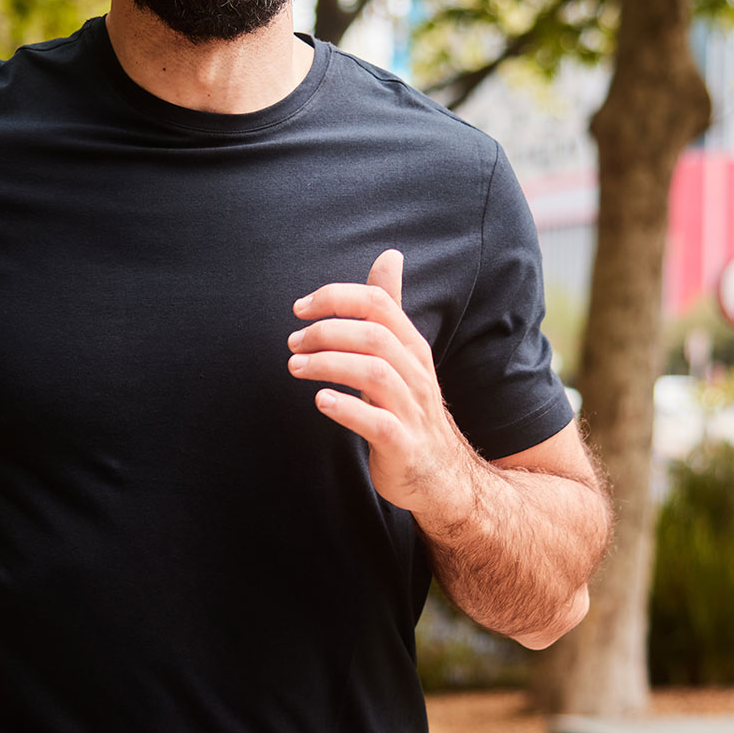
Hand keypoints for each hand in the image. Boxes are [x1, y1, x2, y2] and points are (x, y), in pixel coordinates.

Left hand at [288, 248, 474, 517]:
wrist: (442, 476)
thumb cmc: (410, 408)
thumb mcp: (403, 355)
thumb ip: (390, 309)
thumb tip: (389, 256)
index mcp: (412, 347)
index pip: (379, 304)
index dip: (336, 298)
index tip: (299, 308)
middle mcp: (416, 373)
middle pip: (374, 335)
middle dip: (326, 331)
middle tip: (292, 343)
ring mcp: (412, 410)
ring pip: (374, 373)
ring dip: (329, 364)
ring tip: (295, 366)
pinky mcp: (403, 445)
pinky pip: (377, 422)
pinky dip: (347, 408)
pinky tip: (321, 401)